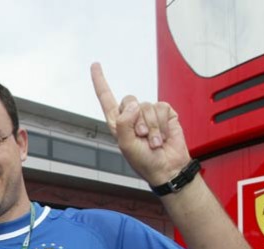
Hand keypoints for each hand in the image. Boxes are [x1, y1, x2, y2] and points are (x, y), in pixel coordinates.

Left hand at [90, 63, 190, 186]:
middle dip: (137, 120)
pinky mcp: (165, 113)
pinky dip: (162, 125)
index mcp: (118, 123)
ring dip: (152, 127)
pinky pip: (162, 108)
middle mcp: (132, 116)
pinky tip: (163, 136)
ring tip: (153, 141)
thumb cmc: (144, 161)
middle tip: (142, 138)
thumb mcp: (126, 145)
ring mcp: (149, 114)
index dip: (100, 81)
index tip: (95, 65)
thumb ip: (124, 123)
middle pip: (130, 100)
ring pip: (148, 106)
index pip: (106, 98)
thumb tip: (134, 105)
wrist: (167, 168)